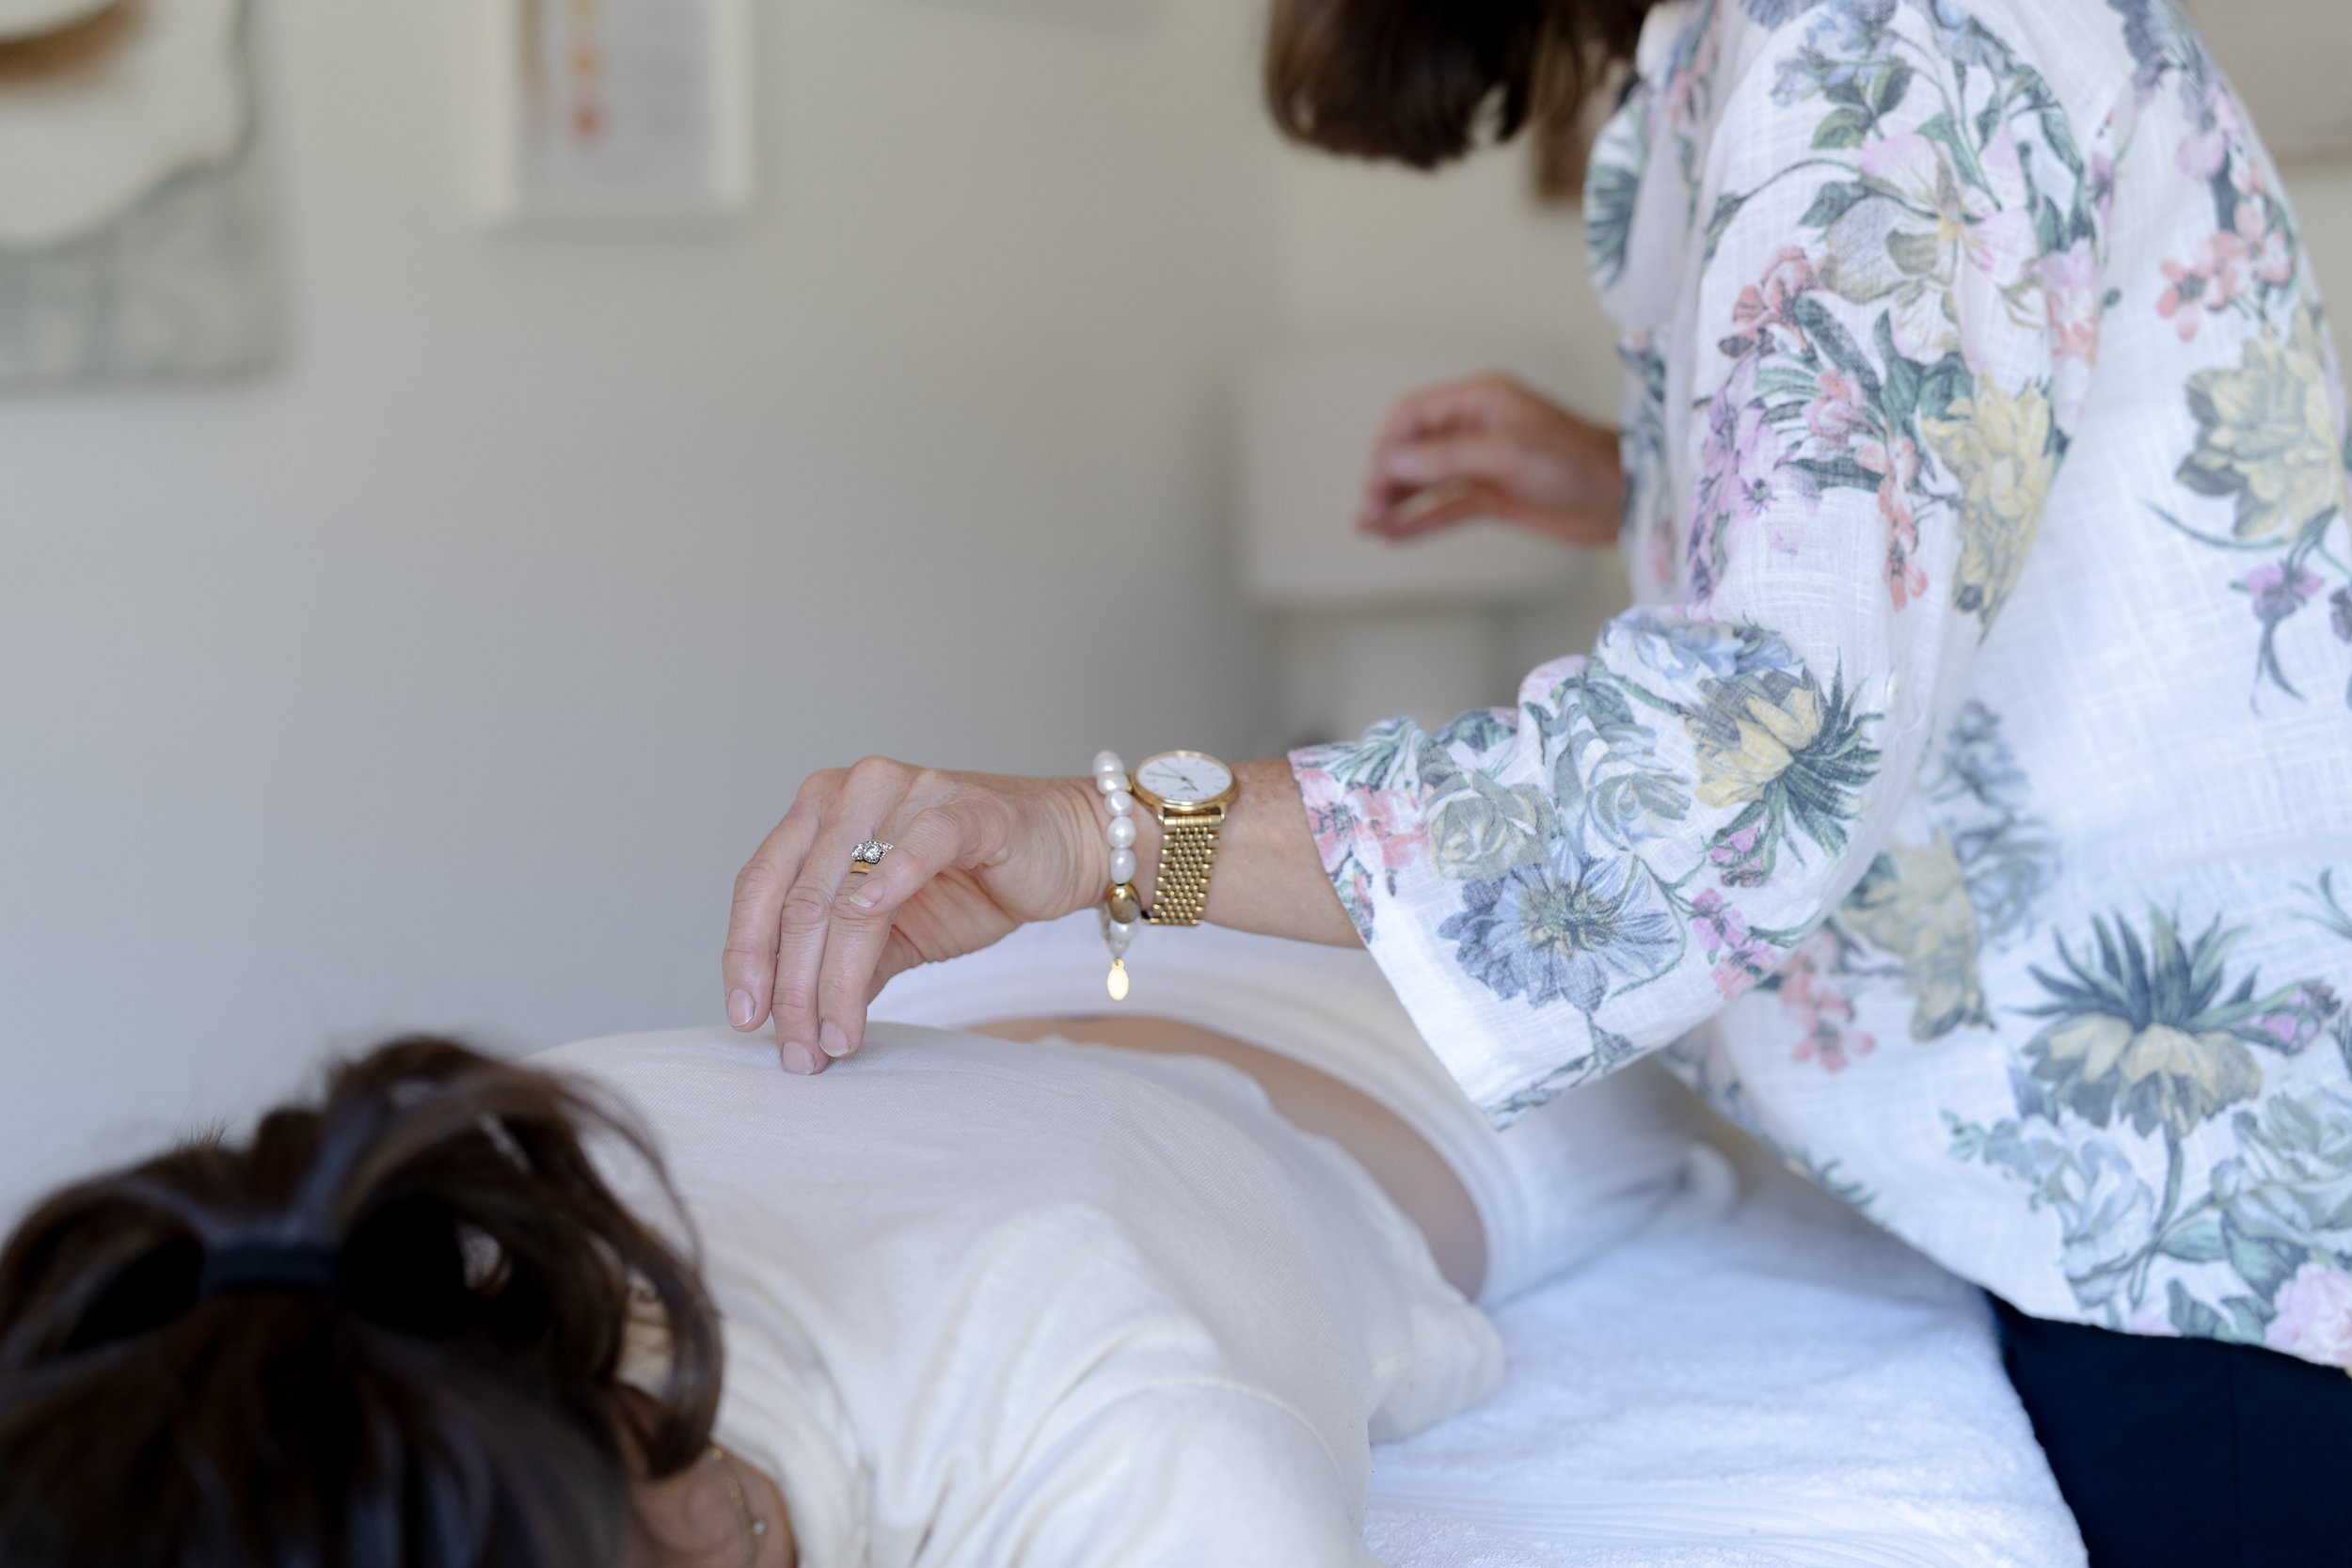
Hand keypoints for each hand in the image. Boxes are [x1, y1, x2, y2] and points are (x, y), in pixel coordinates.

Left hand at [721, 760, 1112, 1074]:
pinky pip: (918, 845)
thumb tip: (793, 1026)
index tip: (746, 1020)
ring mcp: (907, 794)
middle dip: (793, 987)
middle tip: (800, 1050)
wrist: (1067, 850)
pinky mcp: (966, 809)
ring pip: (847, 891)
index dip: (745, 956)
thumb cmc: (975, 883)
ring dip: (834, 975)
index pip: (761, 886)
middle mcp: (851, 792)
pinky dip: (890, 884)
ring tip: (837, 1036)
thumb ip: (843, 965)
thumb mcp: (893, 935)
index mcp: (820, 813)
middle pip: (799, 900)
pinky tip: (871, 923)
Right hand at [1359, 374, 1625, 547]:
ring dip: (1398, 501)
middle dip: (1387, 477)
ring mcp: (1484, 463)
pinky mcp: (1494, 495)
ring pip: (1426, 479)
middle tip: (1368, 512)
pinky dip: (1421, 519)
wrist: (1624, 498)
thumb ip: (1446, 457)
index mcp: (1480, 400)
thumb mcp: (1506, 453)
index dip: (1389, 444)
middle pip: (1415, 448)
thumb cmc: (1575, 462)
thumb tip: (1393, 461)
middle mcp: (1477, 427)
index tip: (1376, 478)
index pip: (1414, 414)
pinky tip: (1395, 536)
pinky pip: (1447, 505)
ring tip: (1370, 527)